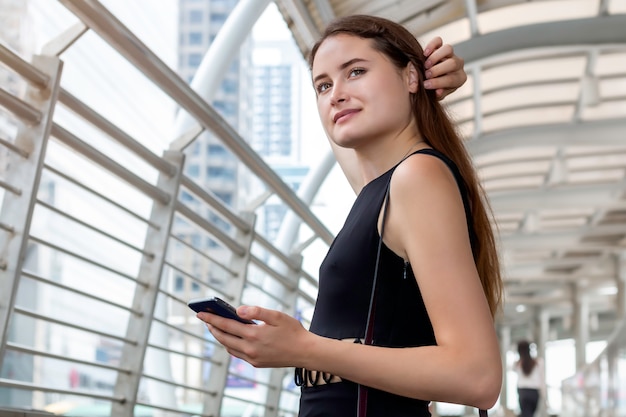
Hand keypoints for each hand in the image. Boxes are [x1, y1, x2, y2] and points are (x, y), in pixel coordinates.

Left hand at [197, 305, 311, 367]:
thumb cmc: (292, 331)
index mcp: (254, 334)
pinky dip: (230, 345)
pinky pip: (237, 354)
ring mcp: (252, 358)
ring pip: (229, 347)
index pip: (226, 325)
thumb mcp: (277, 316)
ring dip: (220, 337)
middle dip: (212, 327)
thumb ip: (257, 311)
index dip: (211, 318)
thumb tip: (238, 310)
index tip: (200, 313)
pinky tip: (231, 339)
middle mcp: (250, 348)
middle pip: (223, 337)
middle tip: (205, 318)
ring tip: (216, 327)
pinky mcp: (257, 363)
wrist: (305, 352)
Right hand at [423, 37, 466, 99]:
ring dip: (436, 57)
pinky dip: (431, 45)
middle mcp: (457, 65)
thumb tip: (437, 92)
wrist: (428, 80)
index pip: (452, 79)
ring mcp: (450, 54)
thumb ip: (435, 94)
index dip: (438, 82)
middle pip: (452, 63)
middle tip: (427, 74)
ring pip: (448, 49)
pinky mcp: (440, 47)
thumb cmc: (433, 89)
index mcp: (459, 79)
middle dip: (438, 69)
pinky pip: (438, 41)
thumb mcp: (434, 94)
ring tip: (426, 65)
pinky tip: (425, 53)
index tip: (425, 85)